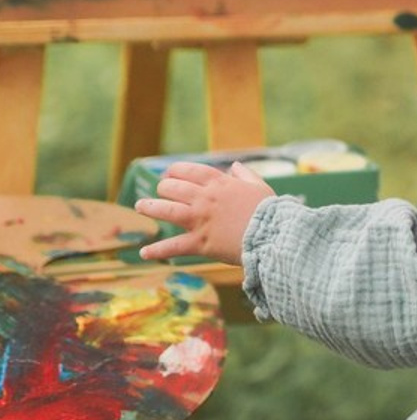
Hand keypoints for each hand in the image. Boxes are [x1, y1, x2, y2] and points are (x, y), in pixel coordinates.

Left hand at [136, 161, 273, 264]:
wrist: (272, 235)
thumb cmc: (269, 211)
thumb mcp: (260, 186)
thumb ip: (245, 175)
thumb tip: (234, 166)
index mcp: (220, 183)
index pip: (190, 171)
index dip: (176, 170)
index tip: (169, 173)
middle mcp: (205, 199)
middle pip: (174, 188)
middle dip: (163, 187)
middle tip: (159, 190)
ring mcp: (200, 220)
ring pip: (167, 210)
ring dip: (150, 207)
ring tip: (140, 206)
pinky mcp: (199, 242)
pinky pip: (173, 246)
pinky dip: (157, 251)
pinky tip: (143, 253)